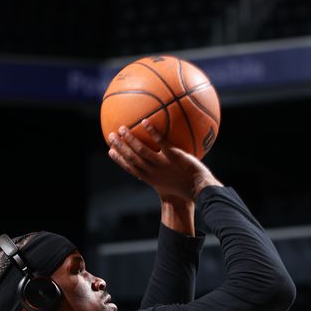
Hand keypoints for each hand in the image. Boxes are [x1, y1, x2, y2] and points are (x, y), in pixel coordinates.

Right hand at [107, 119, 221, 200]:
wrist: (200, 189)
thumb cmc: (187, 187)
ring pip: (141, 151)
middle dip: (119, 147)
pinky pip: (161, 142)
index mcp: (150, 179)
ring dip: (130, 139)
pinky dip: (151, 132)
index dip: (119, 160)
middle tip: (111, 136)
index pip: (130, 168)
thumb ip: (163, 174)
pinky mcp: (173, 156)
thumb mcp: (170, 184)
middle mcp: (153, 172)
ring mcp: (162, 164)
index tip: (110, 151)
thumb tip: (161, 162)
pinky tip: (144, 121)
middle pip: (131, 158)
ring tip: (122, 128)